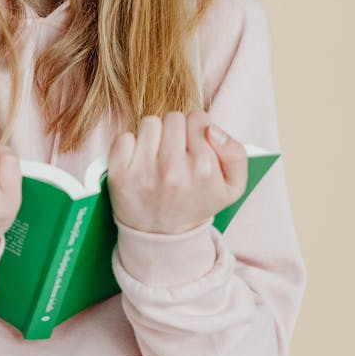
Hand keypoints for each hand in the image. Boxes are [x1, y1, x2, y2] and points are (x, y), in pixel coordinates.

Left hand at [107, 111, 246, 235]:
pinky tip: (140, 162)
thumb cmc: (198, 203)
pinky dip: (131, 146)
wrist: (164, 238)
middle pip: (173, 117)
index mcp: (202, 168)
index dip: (197, 130)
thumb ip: (235, 152)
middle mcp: (172, 170)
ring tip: (159, 156)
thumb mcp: (233, 186)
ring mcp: (143, 173)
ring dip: (154, 136)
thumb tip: (211, 128)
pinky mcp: (119, 176)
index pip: (197, 118)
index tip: (194, 147)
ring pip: (149, 123)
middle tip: (176, 153)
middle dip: (176, 131)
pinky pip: (124, 137)